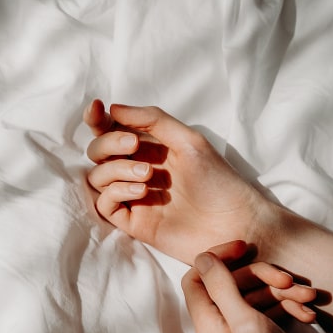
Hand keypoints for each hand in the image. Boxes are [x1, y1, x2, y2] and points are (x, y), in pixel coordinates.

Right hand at [84, 99, 272, 263]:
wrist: (236, 224)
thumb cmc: (219, 181)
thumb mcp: (189, 140)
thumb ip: (152, 120)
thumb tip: (114, 108)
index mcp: (150, 149)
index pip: (112, 131)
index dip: (98, 119)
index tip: (96, 108)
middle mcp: (137, 171)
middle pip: (98, 153)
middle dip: (109, 144)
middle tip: (133, 145)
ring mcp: (133, 198)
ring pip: (98, 177)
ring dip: (117, 169)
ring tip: (147, 174)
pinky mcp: (133, 222)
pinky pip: (104, 204)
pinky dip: (116, 192)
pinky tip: (141, 192)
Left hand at [208, 240, 316, 323]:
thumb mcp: (245, 323)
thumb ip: (221, 288)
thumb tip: (203, 258)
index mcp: (207, 321)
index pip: (197, 277)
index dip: (217, 257)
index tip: (243, 247)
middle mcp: (218, 325)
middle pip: (233, 284)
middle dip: (264, 277)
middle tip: (290, 281)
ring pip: (256, 297)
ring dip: (283, 293)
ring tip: (310, 296)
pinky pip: (269, 313)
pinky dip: (287, 310)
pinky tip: (308, 315)